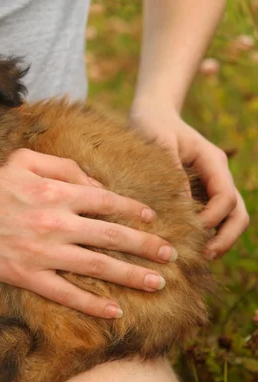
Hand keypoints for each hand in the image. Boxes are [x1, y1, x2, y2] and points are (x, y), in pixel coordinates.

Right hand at [0, 149, 177, 318]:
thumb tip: (96, 184)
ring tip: (156, 283)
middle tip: (171, 256)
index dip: (135, 211)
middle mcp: (55, 222)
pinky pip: (65, 293)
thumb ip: (63, 165)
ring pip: (97, 267)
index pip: (108, 201)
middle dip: (147, 247)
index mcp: (55, 191)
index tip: (152, 219)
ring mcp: (41, 252)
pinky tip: (113, 310)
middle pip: (112, 236)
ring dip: (132, 276)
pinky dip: (92, 304)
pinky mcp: (25, 275)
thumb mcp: (22, 159)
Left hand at [129, 101, 249, 258]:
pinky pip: (214, 218)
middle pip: (238, 212)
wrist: (152, 115)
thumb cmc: (152, 125)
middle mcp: (218, 175)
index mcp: (212, 161)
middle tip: (206, 256)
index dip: (212, 218)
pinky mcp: (200, 193)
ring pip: (230, 218)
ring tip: (201, 258)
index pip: (225, 196)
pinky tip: (189, 248)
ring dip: (221, 239)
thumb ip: (171, 170)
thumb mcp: (158, 142)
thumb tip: (181, 205)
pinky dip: (209, 234)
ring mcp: (212, 185)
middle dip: (226, 236)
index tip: (191, 231)